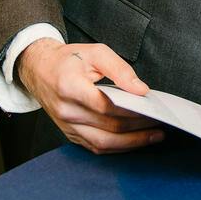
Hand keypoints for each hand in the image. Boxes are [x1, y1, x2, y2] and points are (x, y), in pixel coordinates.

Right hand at [16, 39, 162, 153]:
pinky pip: (95, 147)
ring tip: (154, 136)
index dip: (132, 109)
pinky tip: (135, 141)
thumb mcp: (95, 52)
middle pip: (108, 126)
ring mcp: (67, 126)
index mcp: (70, 86)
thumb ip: (120, 69)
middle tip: (161, 122)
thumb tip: (141, 90)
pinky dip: (118, 147)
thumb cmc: (68, 60)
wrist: (39, 70)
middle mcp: (66, 110)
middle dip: (138, 127)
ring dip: (132, 143)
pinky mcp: (70, 134)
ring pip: (102, 143)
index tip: (154, 108)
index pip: (106, 105)